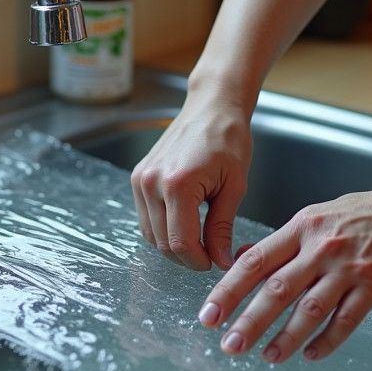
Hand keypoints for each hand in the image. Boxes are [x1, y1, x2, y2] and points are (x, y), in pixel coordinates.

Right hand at [131, 98, 252, 270]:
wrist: (211, 107)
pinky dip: (162, 229)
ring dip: (172, 246)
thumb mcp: (234, 187)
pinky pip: (146, 217)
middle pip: (162, 243)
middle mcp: (151, 183)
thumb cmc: (228, 140)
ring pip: (150, 234)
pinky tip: (183, 225)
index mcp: (178, 185)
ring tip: (198, 242)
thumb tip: (221, 260)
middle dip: (186, 257)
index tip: (214, 262)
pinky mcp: (137, 178)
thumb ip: (222, 227)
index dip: (197, 261)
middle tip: (209, 256)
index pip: (180, 242)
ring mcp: (140, 180)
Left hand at [197, 179, 371, 362]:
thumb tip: (243, 258)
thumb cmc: (371, 213)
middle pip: (275, 289)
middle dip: (248, 321)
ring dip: (285, 337)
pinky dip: (326, 341)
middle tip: (229, 345)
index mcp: (302, 228)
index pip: (254, 262)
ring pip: (308, 309)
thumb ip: (284, 241)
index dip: (227, 290)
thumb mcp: (319, 216)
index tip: (209, 314)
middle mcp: (321, 248)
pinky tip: (311, 355)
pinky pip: (345, 320)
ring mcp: (348, 268)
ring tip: (267, 357)